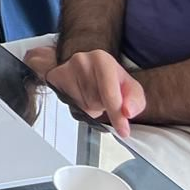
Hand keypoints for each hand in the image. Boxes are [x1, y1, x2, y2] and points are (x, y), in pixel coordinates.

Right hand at [27, 46, 144, 138]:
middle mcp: (82, 60)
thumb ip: (135, 101)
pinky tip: (80, 95)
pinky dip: (77, 105)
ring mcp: (65, 69)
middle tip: (103, 98)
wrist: (85, 68)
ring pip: (82, 106)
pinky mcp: (54, 78)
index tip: (123, 130)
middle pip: (95, 101)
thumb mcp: (129, 88)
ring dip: (90, 107)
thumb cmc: (109, 79)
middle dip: (101, 107)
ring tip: (91, 94)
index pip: (109, 93)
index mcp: (102, 59)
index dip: (117, 114)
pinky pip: (69, 104)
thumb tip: (127, 112)